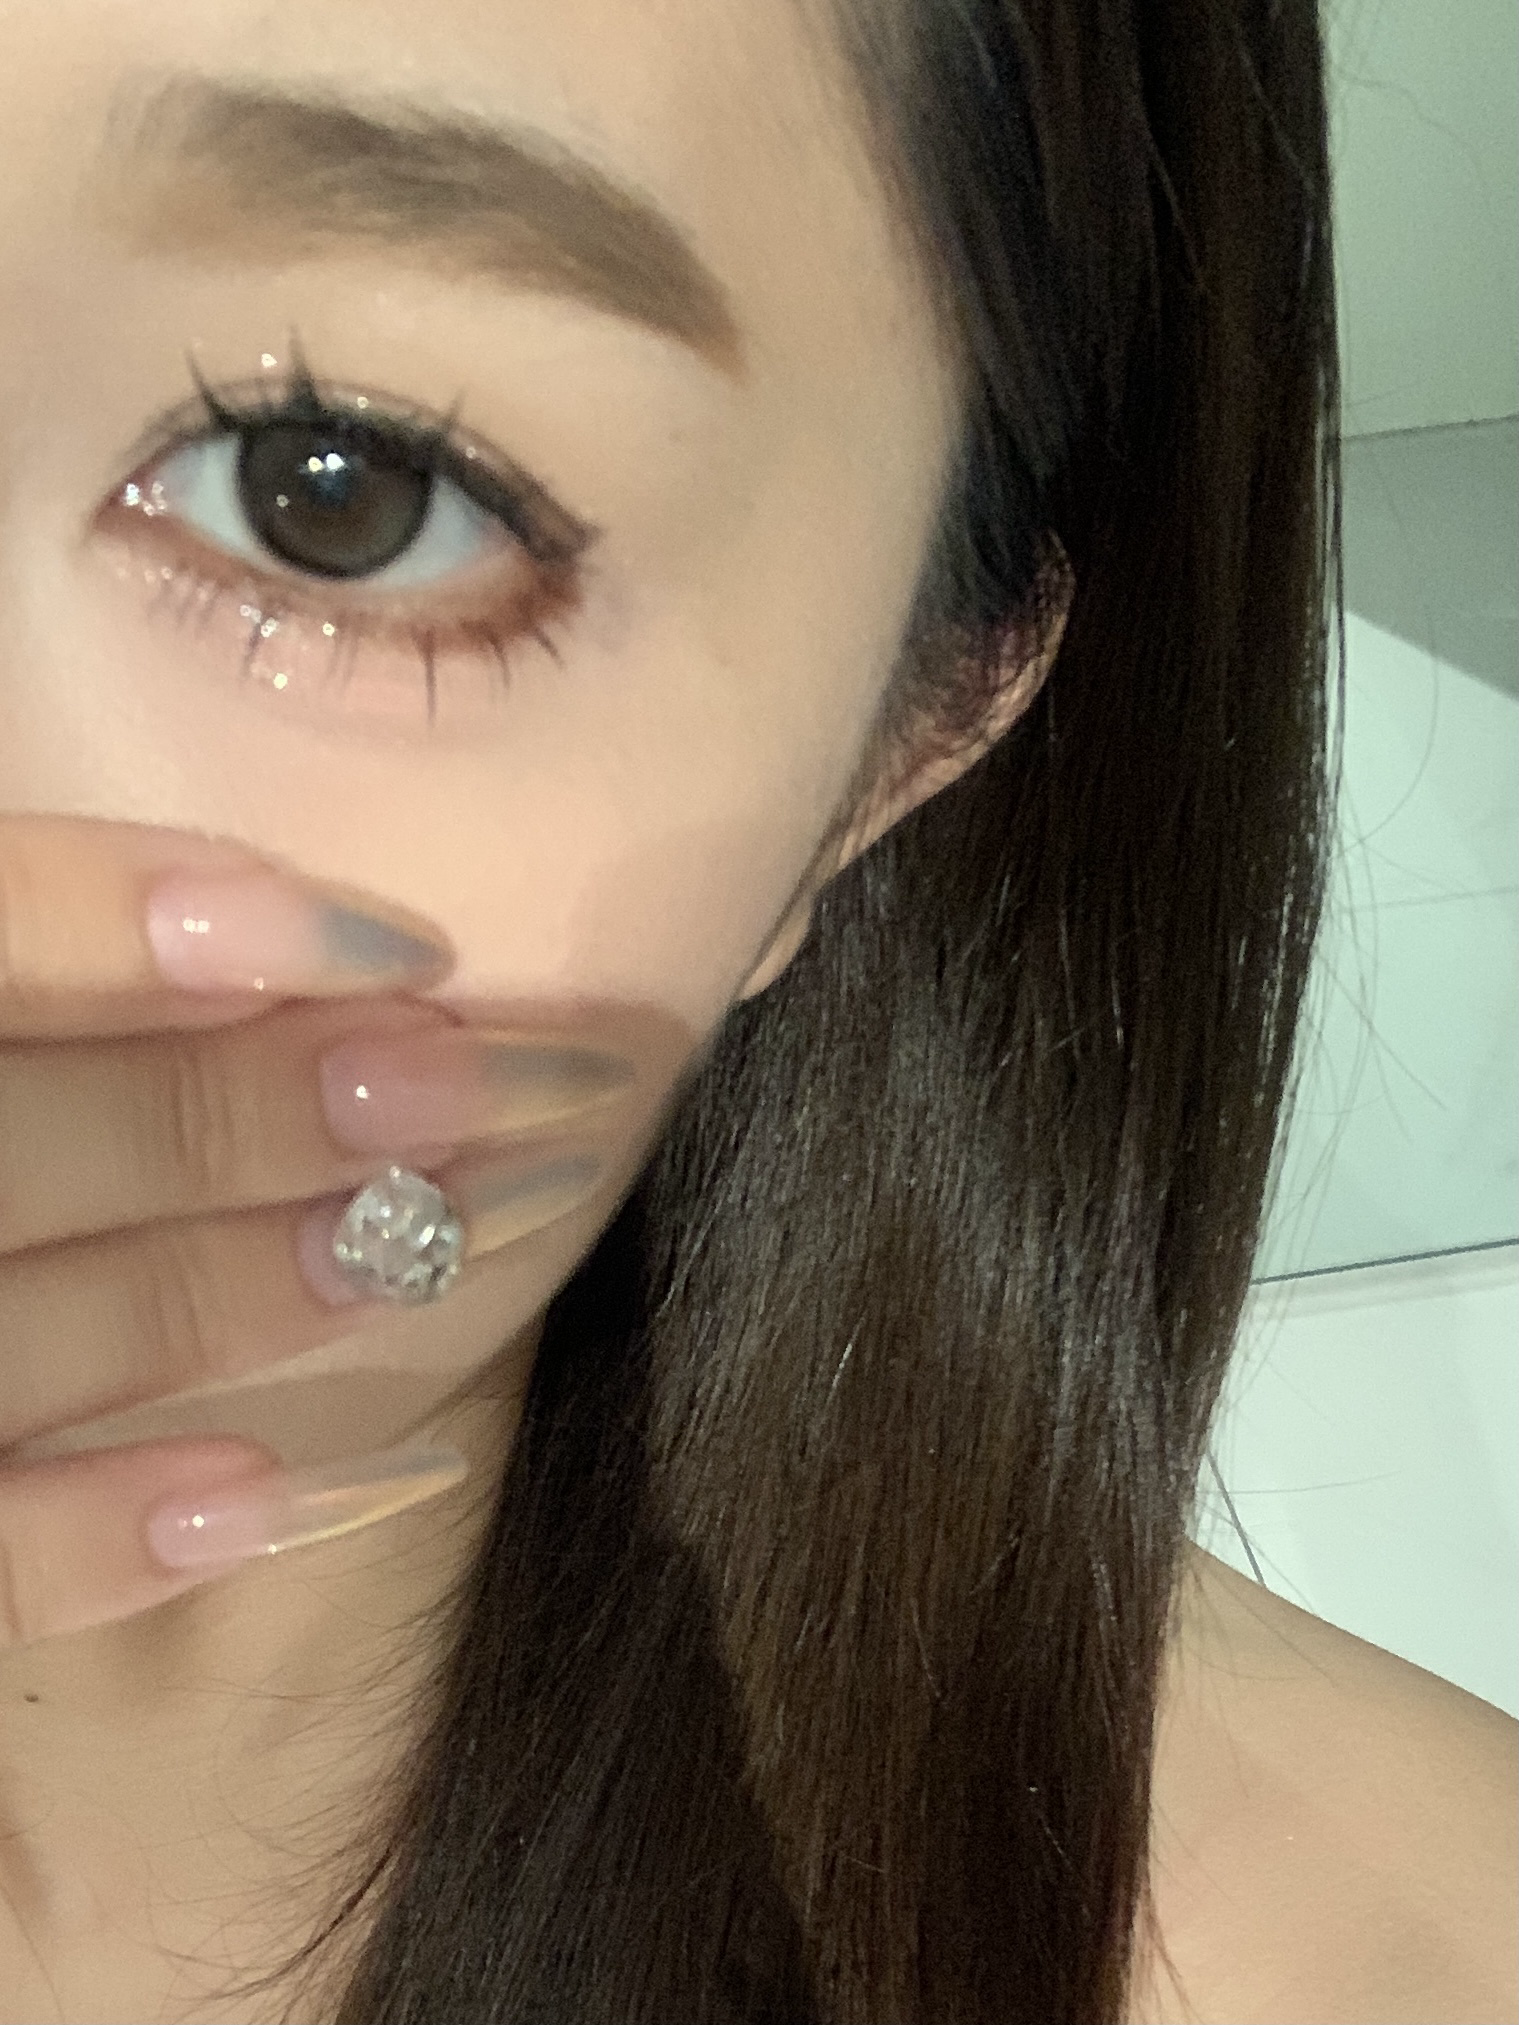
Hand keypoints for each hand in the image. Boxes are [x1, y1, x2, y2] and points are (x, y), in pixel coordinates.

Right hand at [0, 814, 626, 1647]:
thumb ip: (41, 947)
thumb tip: (298, 929)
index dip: (139, 922)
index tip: (388, 932)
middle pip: (18, 1147)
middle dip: (261, 1113)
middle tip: (499, 1081)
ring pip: (17, 1340)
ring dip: (244, 1291)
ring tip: (457, 1238)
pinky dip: (111, 1538)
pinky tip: (286, 1490)